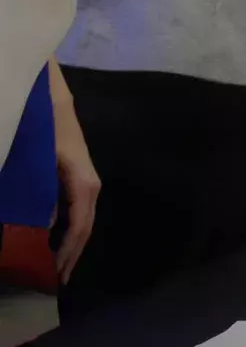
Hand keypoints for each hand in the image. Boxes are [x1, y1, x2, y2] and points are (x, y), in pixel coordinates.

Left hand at [49, 69, 99, 282]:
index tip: (55, 275)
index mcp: (82, 177)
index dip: (69, 251)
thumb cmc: (41, 117)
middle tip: (53, 280)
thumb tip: (48, 226)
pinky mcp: (69, 168)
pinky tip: (49, 232)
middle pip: (84, 221)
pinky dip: (63, 223)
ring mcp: (79, 172)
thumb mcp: (40, 155)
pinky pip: (71, 202)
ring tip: (52, 263)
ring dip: (68, 239)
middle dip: (71, 252)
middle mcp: (86, 178)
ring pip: (79, 212)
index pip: (81, 223)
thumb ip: (43, 189)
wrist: (44, 84)